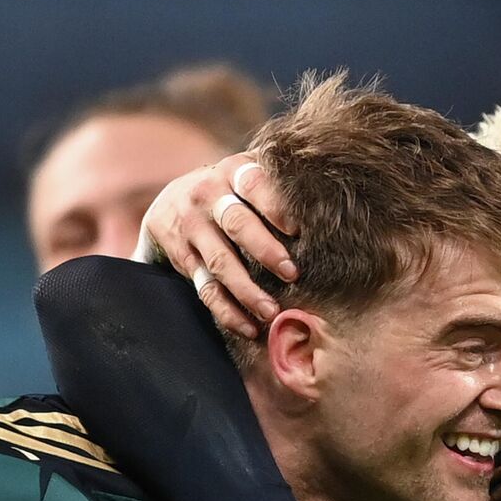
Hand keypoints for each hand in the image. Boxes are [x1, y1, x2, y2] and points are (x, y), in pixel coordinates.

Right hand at [137, 152, 297, 337]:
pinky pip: (205, 288)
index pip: (254, 185)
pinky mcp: (184, 258)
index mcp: (231, 173)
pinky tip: (248, 326)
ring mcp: (192, 229)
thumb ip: (277, 184)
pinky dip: (227, 311)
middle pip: (237, 224)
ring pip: (220, 262)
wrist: (170, 203)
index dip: (275, 206)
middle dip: (266, 251)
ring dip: (247, 290)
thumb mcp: (246, 175)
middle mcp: (208, 197)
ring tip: (271, 311)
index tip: (298, 229)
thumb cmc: (229, 191)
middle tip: (292, 274)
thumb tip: (330, 202)